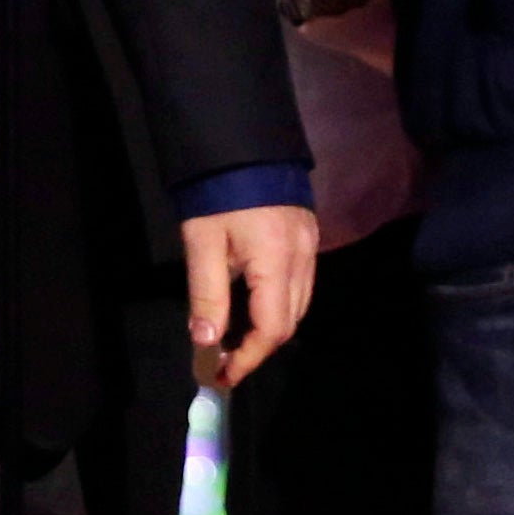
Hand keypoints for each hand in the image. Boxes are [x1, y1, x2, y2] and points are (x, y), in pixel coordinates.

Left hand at [182, 203, 317, 390]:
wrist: (243, 139)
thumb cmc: (218, 192)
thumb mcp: (202, 242)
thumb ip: (207, 295)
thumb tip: (206, 342)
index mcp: (277, 262)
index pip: (271, 329)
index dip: (248, 358)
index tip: (221, 374)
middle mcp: (303, 259)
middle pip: (289, 322)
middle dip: (259, 347)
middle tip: (225, 359)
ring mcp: (311, 247)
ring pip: (299, 305)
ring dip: (271, 327)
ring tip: (237, 337)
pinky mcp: (309, 235)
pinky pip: (301, 284)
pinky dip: (280, 303)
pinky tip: (255, 303)